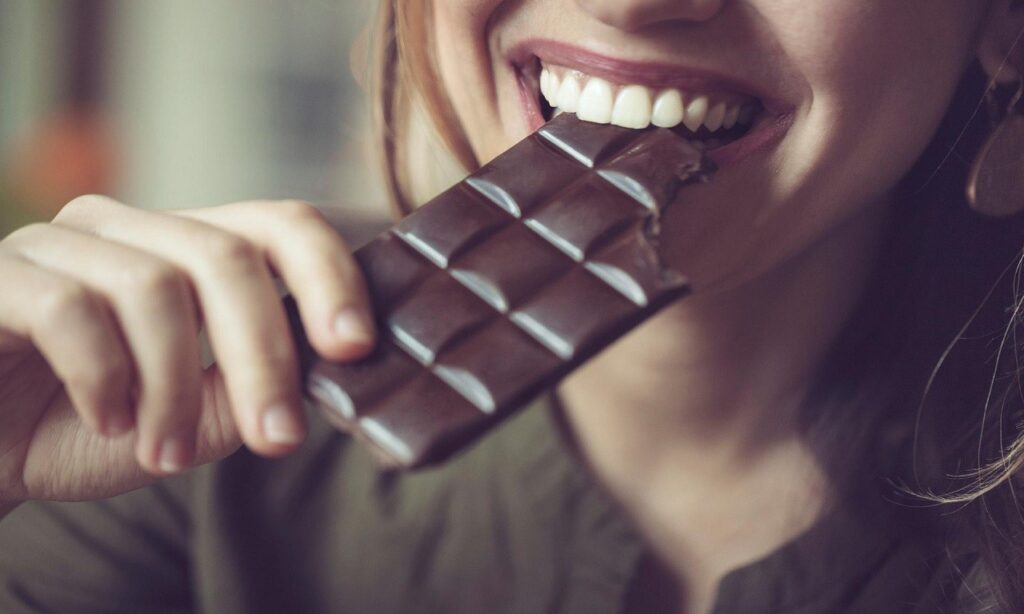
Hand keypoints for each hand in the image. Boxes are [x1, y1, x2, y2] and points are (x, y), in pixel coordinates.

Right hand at [0, 196, 374, 505]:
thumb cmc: (84, 428)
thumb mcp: (186, 423)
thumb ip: (245, 392)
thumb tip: (319, 371)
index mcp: (188, 250)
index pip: (280, 225)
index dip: (330, 275)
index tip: (357, 347)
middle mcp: (131, 229)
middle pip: (227, 257)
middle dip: (264, 355)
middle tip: (278, 437)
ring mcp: (61, 241)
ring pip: (156, 288)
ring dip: (173, 389)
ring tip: (162, 454)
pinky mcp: (0, 273)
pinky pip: (71, 310)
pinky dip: (104, 380)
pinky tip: (110, 422)